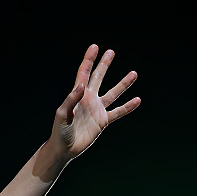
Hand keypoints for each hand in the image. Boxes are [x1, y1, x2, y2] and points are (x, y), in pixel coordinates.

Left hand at [50, 44, 139, 161]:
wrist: (65, 148)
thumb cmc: (59, 131)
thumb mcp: (62, 115)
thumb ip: (71, 100)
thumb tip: (82, 85)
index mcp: (77, 95)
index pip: (84, 73)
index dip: (89, 60)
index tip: (95, 47)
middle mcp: (88, 99)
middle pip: (98, 77)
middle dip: (104, 64)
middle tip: (111, 52)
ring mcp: (97, 109)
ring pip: (113, 93)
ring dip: (123, 84)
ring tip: (133, 73)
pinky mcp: (103, 121)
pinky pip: (118, 112)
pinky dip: (128, 107)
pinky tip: (137, 100)